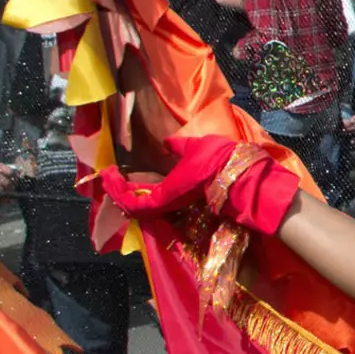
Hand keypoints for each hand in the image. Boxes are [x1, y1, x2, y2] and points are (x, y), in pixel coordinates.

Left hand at [97, 135, 300, 235]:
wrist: (248, 183)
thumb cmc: (219, 164)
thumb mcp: (196, 148)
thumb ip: (178, 147)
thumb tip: (166, 143)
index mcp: (163, 195)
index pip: (129, 199)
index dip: (114, 188)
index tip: (106, 173)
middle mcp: (169, 207)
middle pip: (137, 205)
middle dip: (124, 192)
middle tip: (116, 177)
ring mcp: (181, 210)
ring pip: (152, 207)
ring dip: (140, 195)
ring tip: (134, 179)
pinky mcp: (192, 209)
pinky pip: (165, 205)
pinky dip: (156, 196)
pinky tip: (159, 184)